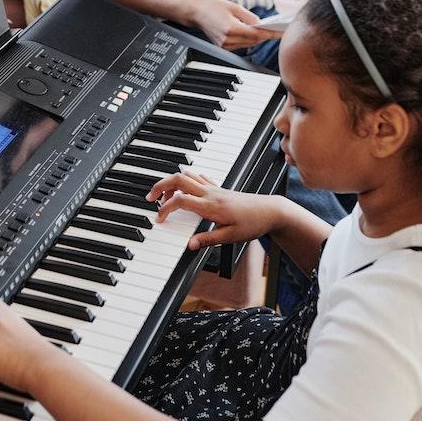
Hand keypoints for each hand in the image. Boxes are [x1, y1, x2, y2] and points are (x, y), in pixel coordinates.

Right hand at [147, 171, 285, 249]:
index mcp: (210, 206)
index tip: (159, 219)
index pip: (180, 200)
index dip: (165, 209)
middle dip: (160, 185)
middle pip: (179, 179)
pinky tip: (186, 187)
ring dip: (172, 183)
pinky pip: (199, 178)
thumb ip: (208, 240)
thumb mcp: (231, 237)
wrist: (271, 211)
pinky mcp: (220, 189)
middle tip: (150, 197)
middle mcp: (210, 193)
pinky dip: (187, 180)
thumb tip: (189, 245)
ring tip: (165, 196)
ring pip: (187, 176)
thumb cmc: (253, 223)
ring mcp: (215, 189)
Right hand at [186, 0, 281, 49]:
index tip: (281, 32)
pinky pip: (242, 45)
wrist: (196, 13)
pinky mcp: (224, 47)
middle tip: (280, 31)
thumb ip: (249, 16)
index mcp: (231, 29)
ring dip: (259, 38)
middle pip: (253, 40)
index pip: (256, 33)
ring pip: (248, 44)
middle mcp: (227, 40)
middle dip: (267, 36)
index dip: (270, 33)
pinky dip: (250, 40)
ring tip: (271, 32)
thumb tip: (261, 24)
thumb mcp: (233, 6)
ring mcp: (225, 45)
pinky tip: (257, 34)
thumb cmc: (212, 7)